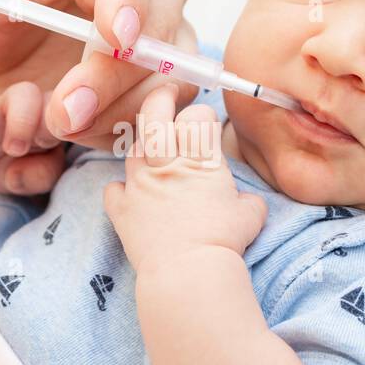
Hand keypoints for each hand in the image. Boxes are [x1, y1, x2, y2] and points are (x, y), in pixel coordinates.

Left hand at [0, 0, 200, 166]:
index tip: (116, 37)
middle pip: (159, 25)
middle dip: (113, 75)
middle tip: (63, 111)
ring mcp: (162, 37)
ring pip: (169, 77)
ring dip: (116, 111)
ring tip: (57, 126)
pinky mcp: (159, 83)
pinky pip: (159, 112)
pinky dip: (118, 130)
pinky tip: (74, 133)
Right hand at [0, 81, 64, 198]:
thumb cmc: (25, 177)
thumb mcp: (40, 180)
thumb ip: (41, 173)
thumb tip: (19, 171)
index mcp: (46, 115)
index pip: (58, 106)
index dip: (58, 117)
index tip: (53, 139)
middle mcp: (15, 109)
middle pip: (23, 94)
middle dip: (21, 119)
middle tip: (17, 150)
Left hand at [103, 85, 266, 273]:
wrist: (188, 272)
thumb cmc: (224, 241)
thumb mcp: (252, 215)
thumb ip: (247, 199)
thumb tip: (247, 201)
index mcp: (200, 159)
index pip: (198, 116)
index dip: (203, 115)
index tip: (206, 121)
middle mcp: (166, 163)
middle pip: (154, 115)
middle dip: (161, 98)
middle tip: (167, 93)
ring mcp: (139, 185)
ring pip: (132, 149)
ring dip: (143, 146)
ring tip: (153, 153)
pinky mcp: (122, 211)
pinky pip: (113, 190)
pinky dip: (120, 189)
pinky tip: (129, 194)